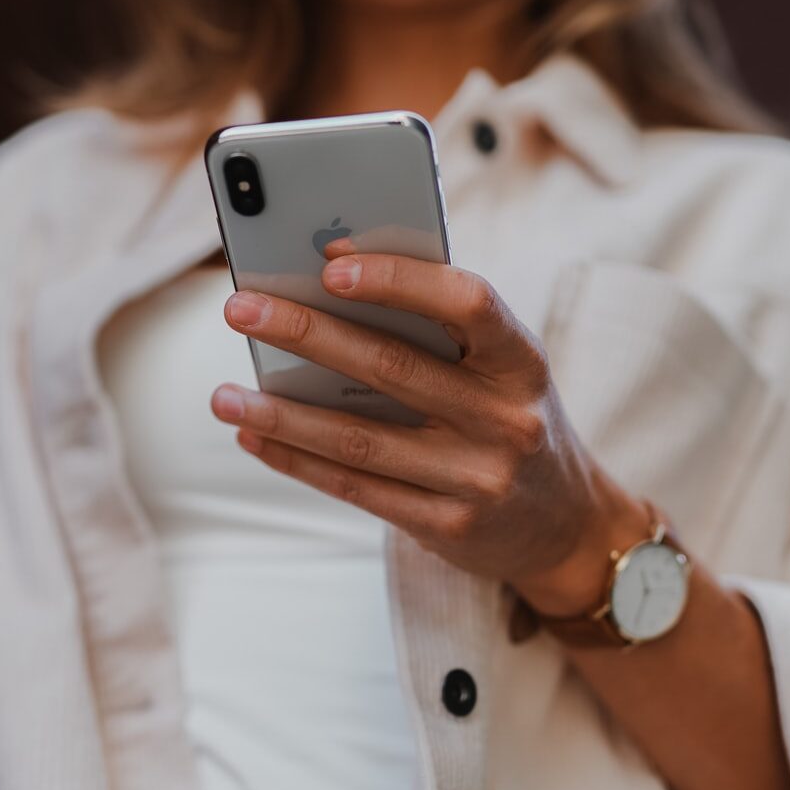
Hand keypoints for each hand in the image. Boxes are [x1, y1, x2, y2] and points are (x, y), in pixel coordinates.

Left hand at [210, 244, 648, 615]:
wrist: (567, 527)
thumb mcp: (501, 372)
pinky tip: (254, 436)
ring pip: (360, 439)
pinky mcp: (446, 526)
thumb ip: (437, 335)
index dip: (399, 280)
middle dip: (307, 333)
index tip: (330, 262)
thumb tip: (329, 288)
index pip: (469, 303)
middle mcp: (505, 419)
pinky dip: (297, 459)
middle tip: (239, 309)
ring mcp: (476, 478)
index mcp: (521, 362)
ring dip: (281, 413)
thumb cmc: (510, 421)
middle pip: (392, 368)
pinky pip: (355, 487)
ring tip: (222, 395)